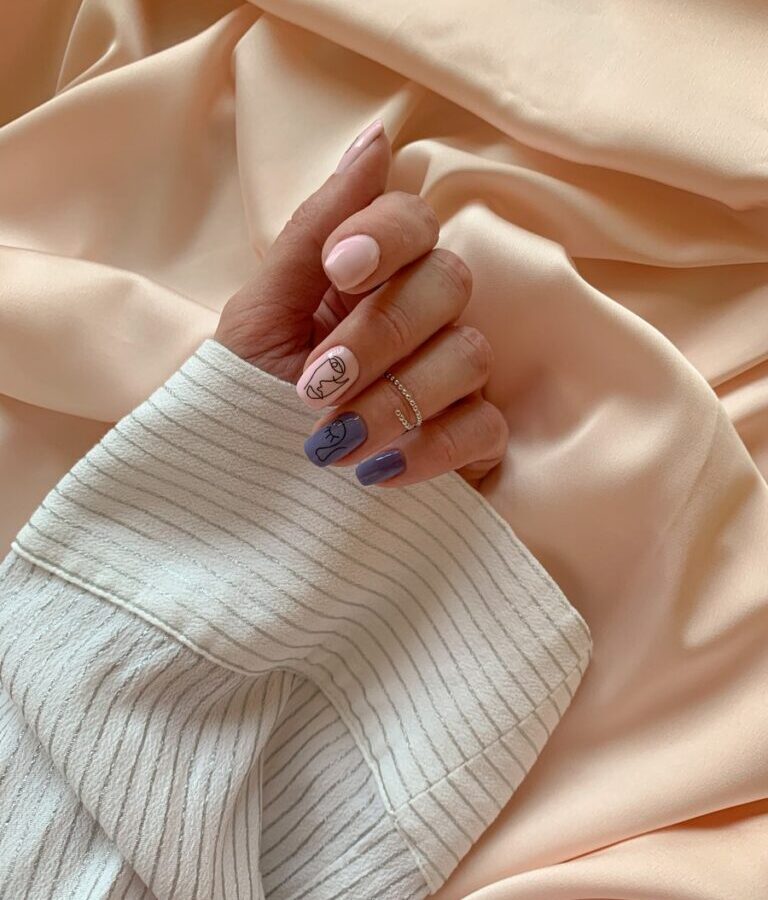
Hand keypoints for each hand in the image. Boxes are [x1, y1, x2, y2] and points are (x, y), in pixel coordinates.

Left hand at [215, 120, 507, 486]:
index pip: (415, 220)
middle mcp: (423, 317)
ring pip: (469, 355)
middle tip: (316, 384)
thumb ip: (316, 231)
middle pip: (450, 283)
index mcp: (372, 276)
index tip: (338, 269)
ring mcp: (452, 377)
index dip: (386, 235)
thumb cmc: (249, 391)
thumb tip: (377, 139)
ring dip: (394, 400)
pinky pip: (484, 428)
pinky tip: (376, 472)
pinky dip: (431, 449)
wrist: (246, 482)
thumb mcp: (262, 312)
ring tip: (330, 444)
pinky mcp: (471, 438)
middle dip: (381, 334)